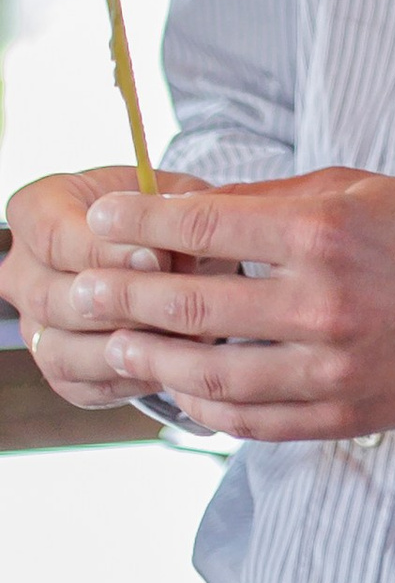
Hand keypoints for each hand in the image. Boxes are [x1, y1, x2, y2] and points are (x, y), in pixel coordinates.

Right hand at [5, 170, 208, 410]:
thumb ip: (175, 210)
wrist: (168, 254)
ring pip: (60, 352)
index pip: (53, 235)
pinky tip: (173, 362)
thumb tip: (178, 240)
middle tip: (173, 303)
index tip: (157, 258)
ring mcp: (34, 324)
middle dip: (119, 305)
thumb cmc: (166, 215)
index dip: (104, 252)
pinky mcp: (59, 369)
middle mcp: (23, 270)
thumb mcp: (176, 195)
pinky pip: (83, 387)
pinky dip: (129, 379)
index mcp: (38, 209)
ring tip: (182, 337)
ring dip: (124, 349)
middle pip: (51, 299)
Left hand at [13, 168, 394, 441]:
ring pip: (210, 373)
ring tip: (114, 346)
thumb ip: (274, 199)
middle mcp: (324, 301)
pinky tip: (181, 391)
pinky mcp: (342, 412)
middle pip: (194, 302)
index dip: (142, 222)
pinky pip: (252, 420)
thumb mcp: (358, 189)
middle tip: (83, 289)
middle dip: (125, 293)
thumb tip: (193, 208)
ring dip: (151, 360)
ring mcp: (332, 365)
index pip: (208, 224)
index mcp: (327, 232)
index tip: (102, 220)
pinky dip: (206, 408)